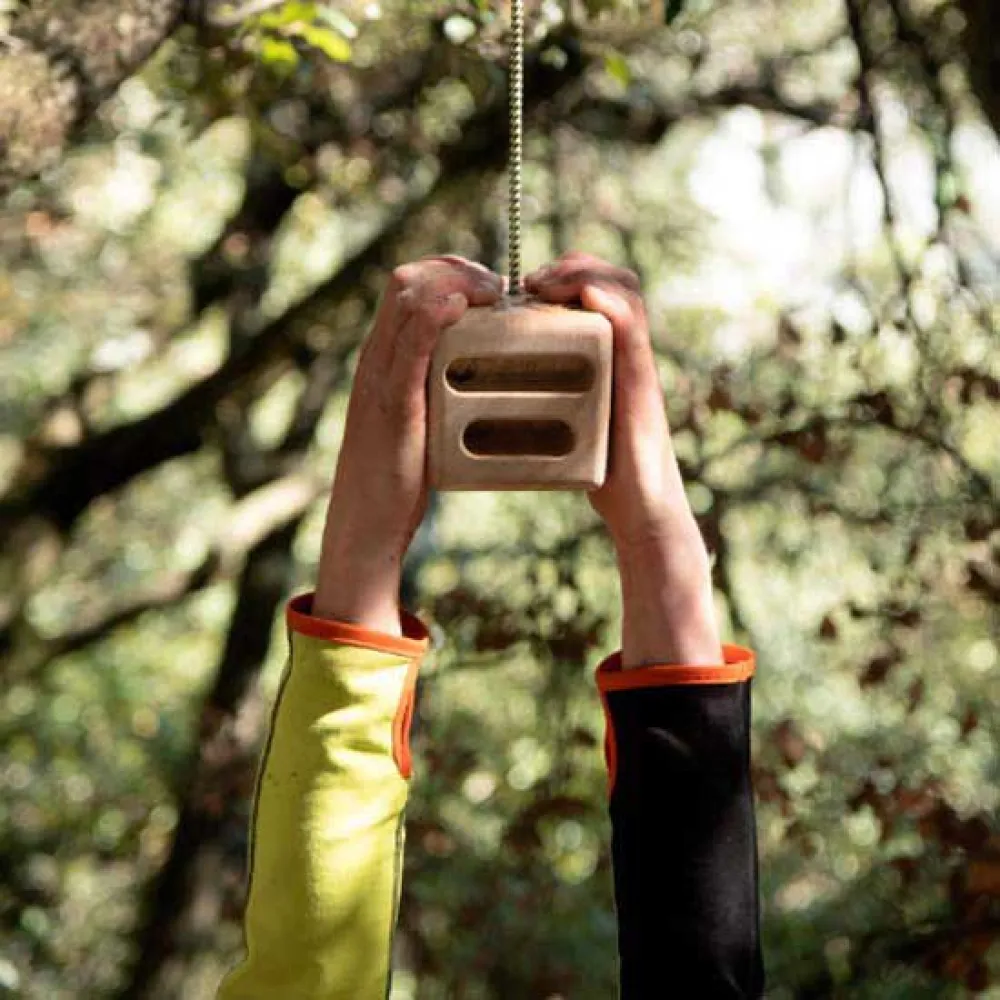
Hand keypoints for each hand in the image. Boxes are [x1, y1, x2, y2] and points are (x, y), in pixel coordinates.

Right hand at [313, 255, 503, 634]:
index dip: (451, 272)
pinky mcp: (392, 404)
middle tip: (500, 287)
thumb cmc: (397, 477)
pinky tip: (459, 308)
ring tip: (494, 293)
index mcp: (383, 360)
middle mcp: (377, 359)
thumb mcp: (416, 421)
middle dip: (457, 268)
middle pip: (407, 279)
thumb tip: (476, 377)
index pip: (408, 286)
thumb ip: (435, 392)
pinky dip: (433, 317)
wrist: (366, 522)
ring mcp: (381, 378)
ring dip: (455, 282)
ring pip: (406, 299)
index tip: (491, 287)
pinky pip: (408, 345)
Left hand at [525, 252, 721, 665]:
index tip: (527, 284)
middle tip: (533, 281)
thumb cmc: (603, 472)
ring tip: (547, 284)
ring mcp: (636, 366)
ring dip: (586, 274)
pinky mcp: (641, 385)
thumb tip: (496, 390)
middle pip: (617, 280)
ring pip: (626, 293)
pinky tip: (587, 296)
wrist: (640, 510)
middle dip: (574, 265)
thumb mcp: (570, 422)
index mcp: (610, 356)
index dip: (567, 272)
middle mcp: (627, 353)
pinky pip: (632, 331)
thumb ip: (548, 398)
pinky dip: (610, 304)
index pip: (601, 289)